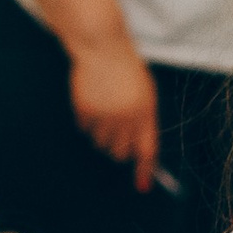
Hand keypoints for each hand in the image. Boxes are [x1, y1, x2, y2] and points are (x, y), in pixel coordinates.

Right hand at [69, 41, 158, 191]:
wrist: (102, 48)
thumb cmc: (126, 70)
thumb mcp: (145, 93)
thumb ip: (144, 121)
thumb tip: (138, 151)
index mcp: (146, 112)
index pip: (147, 150)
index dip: (144, 170)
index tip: (141, 185)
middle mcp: (126, 117)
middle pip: (120, 152)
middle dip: (118, 148)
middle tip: (115, 133)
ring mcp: (104, 115)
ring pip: (101, 143)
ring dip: (102, 133)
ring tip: (104, 110)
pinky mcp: (85, 111)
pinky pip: (85, 129)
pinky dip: (87, 121)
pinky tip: (92, 102)